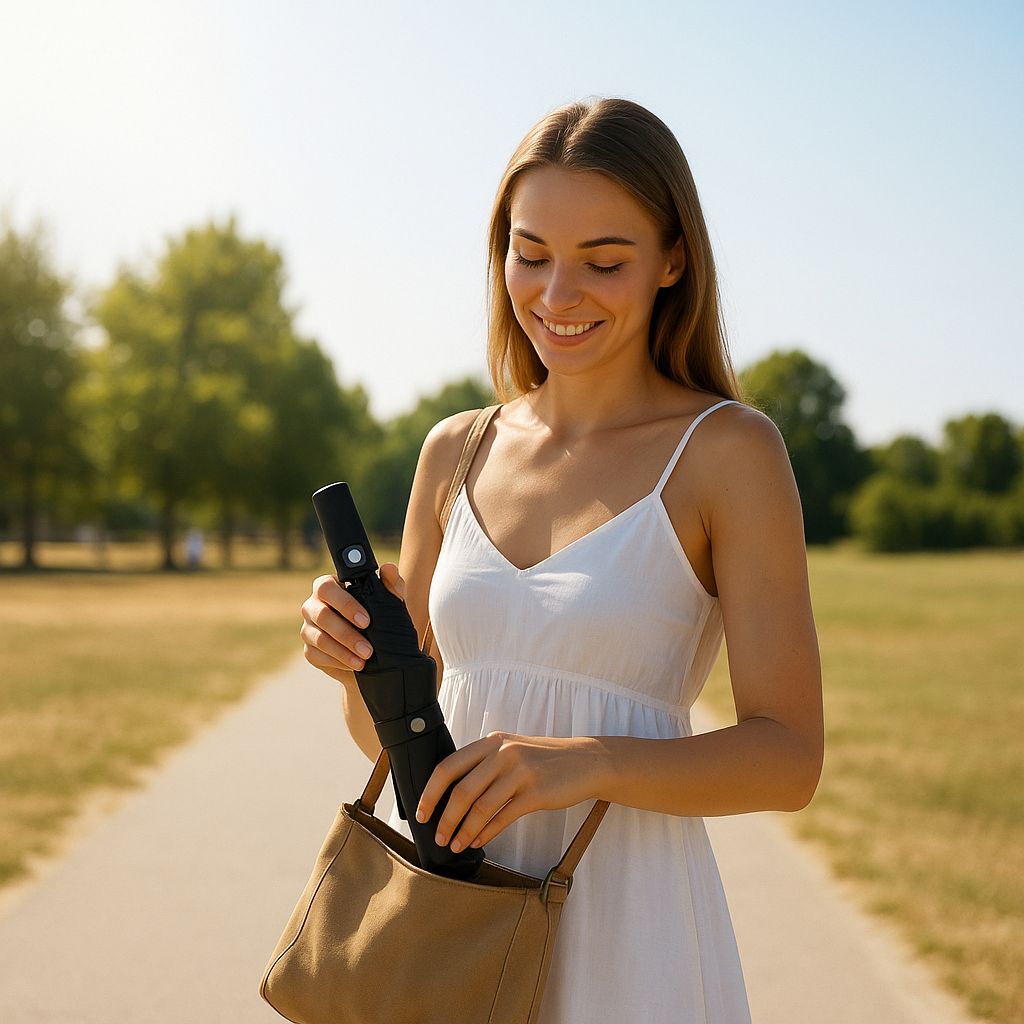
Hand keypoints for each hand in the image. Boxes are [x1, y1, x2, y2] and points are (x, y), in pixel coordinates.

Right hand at [300, 563, 406, 680]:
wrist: (375, 653)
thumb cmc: (380, 619)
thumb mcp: (390, 603)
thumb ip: (391, 584)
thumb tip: (389, 568)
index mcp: (329, 587)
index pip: (326, 588)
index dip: (345, 604)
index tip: (367, 620)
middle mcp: (313, 605)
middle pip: (321, 615)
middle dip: (346, 634)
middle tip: (368, 648)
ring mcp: (308, 628)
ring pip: (319, 638)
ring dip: (343, 651)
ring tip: (364, 659)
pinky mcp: (309, 649)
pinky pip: (317, 655)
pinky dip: (338, 662)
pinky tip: (354, 665)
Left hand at [416, 732, 601, 852]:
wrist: (585, 761)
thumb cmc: (542, 759)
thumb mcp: (510, 750)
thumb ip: (483, 764)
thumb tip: (449, 793)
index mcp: (491, 742)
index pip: (448, 766)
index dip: (430, 792)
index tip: (422, 813)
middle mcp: (503, 753)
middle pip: (461, 790)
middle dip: (445, 818)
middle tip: (439, 837)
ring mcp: (521, 772)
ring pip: (481, 807)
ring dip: (464, 831)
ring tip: (456, 845)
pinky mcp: (536, 793)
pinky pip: (503, 817)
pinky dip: (487, 833)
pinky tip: (478, 842)